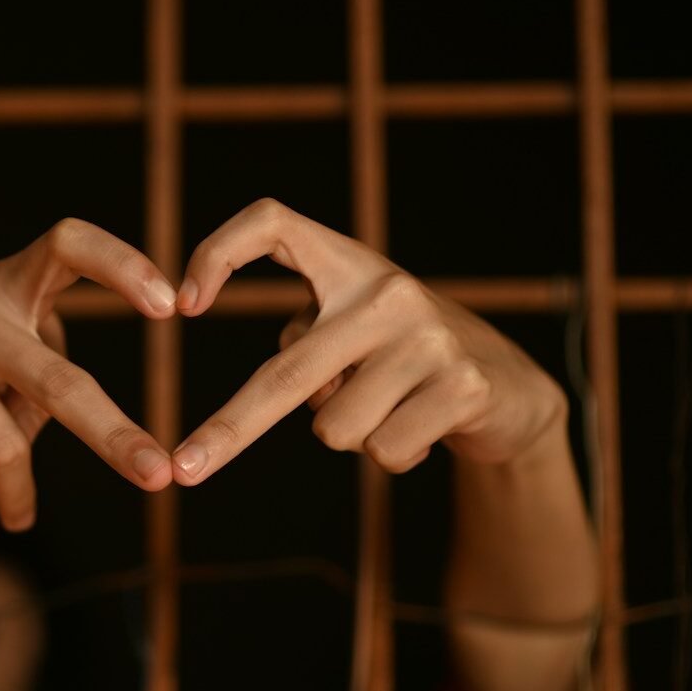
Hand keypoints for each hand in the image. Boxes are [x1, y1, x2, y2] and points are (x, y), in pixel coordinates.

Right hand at [0, 219, 177, 529]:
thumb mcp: (3, 338)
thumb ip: (49, 375)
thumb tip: (83, 436)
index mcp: (9, 283)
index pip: (69, 244)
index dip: (122, 266)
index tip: (171, 308)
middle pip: (57, 382)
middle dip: (114, 436)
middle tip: (159, 478)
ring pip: (5, 444)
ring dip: (21, 492)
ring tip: (22, 513)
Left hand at [170, 199, 565, 484]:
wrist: (508, 385)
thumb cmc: (400, 359)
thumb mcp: (350, 333)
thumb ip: (304, 348)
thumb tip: (250, 411)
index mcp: (348, 264)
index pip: (272, 222)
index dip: (220, 251)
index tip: (183, 305)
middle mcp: (387, 290)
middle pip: (287, 372)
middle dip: (229, 429)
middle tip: (187, 468)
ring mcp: (429, 337)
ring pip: (334, 428)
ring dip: (349, 437)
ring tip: (389, 408)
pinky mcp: (463, 385)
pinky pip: (383, 451)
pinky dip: (393, 456)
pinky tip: (424, 427)